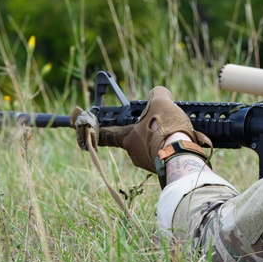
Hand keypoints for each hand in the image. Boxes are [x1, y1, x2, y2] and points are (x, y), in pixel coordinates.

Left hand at [72, 86, 210, 173]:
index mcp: (127, 138)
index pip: (104, 133)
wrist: (184, 157)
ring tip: (179, 129)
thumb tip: (157, 93)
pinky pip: (166, 152)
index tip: (77, 120)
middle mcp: (134, 153)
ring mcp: (150, 163)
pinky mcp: (165, 168)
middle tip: (164, 119)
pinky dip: (173, 144)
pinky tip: (185, 139)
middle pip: (137, 136)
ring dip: (163, 136)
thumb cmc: (166, 129)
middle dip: (149, 127)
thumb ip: (157, 94)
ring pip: (154, 144)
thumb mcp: (161, 103)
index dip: (91, 127)